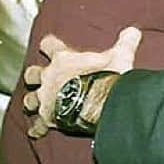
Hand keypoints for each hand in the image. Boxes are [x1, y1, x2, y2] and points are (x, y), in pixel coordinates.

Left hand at [21, 27, 141, 137]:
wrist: (100, 104)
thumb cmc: (107, 78)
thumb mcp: (120, 56)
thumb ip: (125, 43)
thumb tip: (133, 31)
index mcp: (63, 59)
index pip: (49, 45)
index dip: (49, 44)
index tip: (49, 44)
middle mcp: (50, 77)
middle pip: (32, 74)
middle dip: (33, 76)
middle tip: (37, 78)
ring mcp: (46, 99)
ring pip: (29, 100)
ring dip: (32, 102)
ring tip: (34, 105)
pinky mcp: (48, 119)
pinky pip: (38, 126)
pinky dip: (36, 129)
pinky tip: (34, 133)